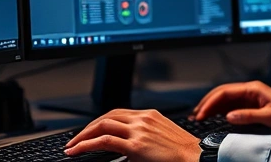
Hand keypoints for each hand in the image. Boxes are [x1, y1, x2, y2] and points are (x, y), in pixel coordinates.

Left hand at [65, 109, 201, 161]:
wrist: (197, 158)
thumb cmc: (184, 153)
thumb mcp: (163, 137)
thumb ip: (145, 136)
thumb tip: (128, 146)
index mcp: (150, 115)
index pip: (118, 113)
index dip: (100, 121)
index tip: (91, 130)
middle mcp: (143, 119)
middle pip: (107, 116)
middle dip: (88, 127)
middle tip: (76, 139)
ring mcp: (139, 130)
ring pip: (102, 125)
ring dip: (83, 135)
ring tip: (72, 146)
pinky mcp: (136, 146)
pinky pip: (104, 141)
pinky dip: (86, 144)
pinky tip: (77, 151)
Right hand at [191, 81, 270, 132]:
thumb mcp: (270, 116)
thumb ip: (248, 115)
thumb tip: (228, 116)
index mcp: (253, 88)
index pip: (225, 91)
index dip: (210, 102)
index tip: (201, 113)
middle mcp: (249, 90)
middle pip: (221, 93)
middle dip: (207, 103)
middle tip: (195, 115)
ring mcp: (250, 98)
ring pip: (225, 100)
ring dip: (211, 107)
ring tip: (199, 117)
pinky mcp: (251, 106)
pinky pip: (231, 107)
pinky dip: (220, 112)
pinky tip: (212, 118)